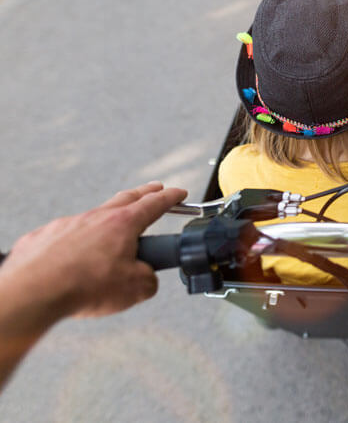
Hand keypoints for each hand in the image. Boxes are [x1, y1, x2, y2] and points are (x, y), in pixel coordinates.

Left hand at [1, 182, 186, 317]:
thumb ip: (150, 279)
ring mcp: (68, 225)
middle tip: (154, 190)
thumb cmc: (82, 287)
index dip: (171, 197)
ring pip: (94, 216)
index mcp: (122, 224)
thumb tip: (146, 278)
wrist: (34, 292)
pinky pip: (67, 234)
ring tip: (115, 232)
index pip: (154, 204)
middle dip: (144, 193)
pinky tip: (77, 256)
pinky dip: (77, 240)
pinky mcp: (45, 237)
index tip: (178, 193)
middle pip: (126, 198)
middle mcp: (95, 218)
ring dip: (108, 220)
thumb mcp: (136, 289)